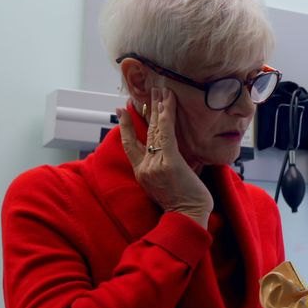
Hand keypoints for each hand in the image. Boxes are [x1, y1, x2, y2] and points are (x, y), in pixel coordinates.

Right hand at [118, 87, 212, 228]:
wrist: (188, 218)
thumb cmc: (182, 206)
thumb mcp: (164, 188)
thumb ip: (160, 172)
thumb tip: (166, 160)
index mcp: (141, 173)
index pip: (130, 145)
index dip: (124, 126)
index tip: (120, 110)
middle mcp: (145, 167)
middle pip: (143, 132)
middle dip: (146, 109)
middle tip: (146, 91)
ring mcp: (155, 164)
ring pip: (155, 129)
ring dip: (158, 107)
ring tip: (159, 90)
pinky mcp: (169, 161)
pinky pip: (166, 133)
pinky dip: (166, 115)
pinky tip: (167, 101)